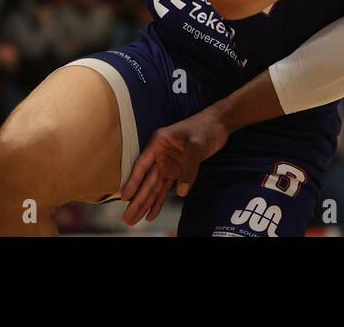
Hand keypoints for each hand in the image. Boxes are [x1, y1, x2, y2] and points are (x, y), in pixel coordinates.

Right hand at [120, 109, 228, 225]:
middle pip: (146, 181)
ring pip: (154, 187)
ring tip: (134, 219)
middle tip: (127, 218)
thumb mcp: (197, 146)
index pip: (142, 165)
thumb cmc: (205, 128)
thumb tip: (181, 192)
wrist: (218, 124)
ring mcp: (168, 164)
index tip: (125, 197)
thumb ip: (189, 169)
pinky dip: (159, 201)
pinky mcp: (177, 171)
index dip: (133, 182)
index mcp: (159, 143)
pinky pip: (165, 188)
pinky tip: (151, 213)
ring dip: (145, 203)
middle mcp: (160, 155)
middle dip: (137, 200)